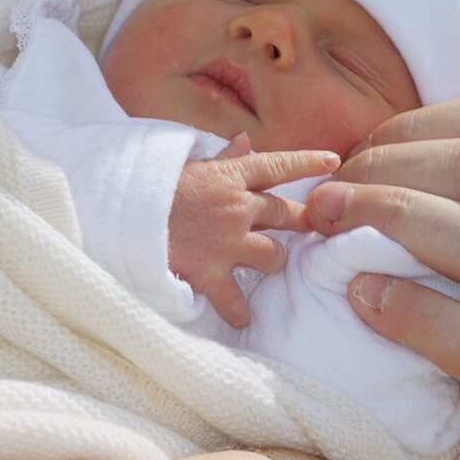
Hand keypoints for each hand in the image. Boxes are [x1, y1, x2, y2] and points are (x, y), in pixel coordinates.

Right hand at [171, 132, 339, 327]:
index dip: (309, 162)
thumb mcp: (192, 166)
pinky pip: (236, 300)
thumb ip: (224, 157)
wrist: (124, 213)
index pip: (279, 165)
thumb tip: (247, 141)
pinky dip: (240, 312)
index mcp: (231, 177)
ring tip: (262, 264)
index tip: (335, 162)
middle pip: (286, 214)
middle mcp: (237, 207)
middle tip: (304, 228)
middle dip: (298, 222)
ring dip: (272, 261)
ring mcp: (227, 242)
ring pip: (275, 256)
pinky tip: (243, 318)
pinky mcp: (210, 272)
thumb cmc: (155, 187)